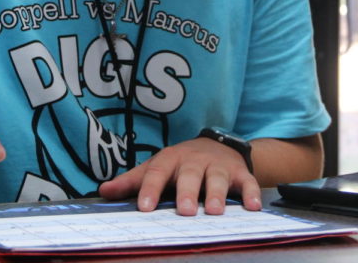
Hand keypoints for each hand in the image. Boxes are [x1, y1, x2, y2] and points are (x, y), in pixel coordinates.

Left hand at [98, 137, 260, 215]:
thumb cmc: (181, 163)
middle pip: (189, 175)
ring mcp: (219, 166)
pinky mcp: (241, 173)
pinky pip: (248, 183)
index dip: (149, 190)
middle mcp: (194, 161)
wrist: (218, 145)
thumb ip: (133, 181)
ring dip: (216, 194)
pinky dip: (252, 194)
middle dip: (187, 192)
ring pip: (217, 179)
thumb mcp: (157, 166)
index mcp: (170, 159)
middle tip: (184, 211)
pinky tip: (254, 207)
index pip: (156, 174)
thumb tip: (104, 191)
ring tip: (214, 212)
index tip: (143, 208)